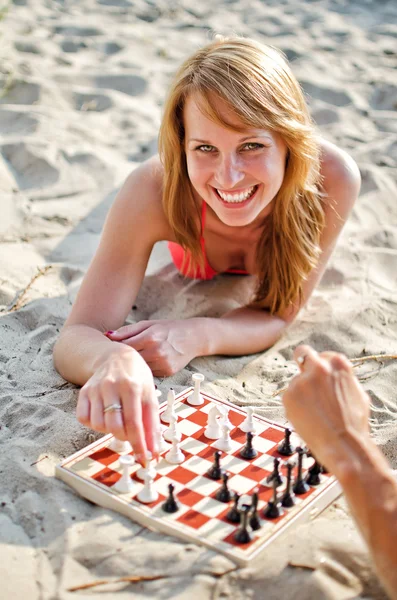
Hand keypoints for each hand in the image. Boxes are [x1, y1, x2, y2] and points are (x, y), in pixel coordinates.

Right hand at [76, 348, 160, 463]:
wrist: (116, 357)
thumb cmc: (136, 377)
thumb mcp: (149, 394)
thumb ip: (152, 423)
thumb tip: (153, 450)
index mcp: (131, 386)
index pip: (134, 423)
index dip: (139, 444)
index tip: (143, 459)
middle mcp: (111, 387)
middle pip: (114, 426)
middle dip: (124, 437)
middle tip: (130, 433)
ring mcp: (95, 389)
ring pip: (98, 425)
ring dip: (109, 430)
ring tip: (118, 419)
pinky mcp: (83, 392)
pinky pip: (84, 419)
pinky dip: (94, 424)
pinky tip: (104, 416)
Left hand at [105, 319, 202, 375]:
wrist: (193, 337)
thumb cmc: (169, 329)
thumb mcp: (148, 324)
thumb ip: (127, 331)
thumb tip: (108, 335)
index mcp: (150, 337)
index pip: (124, 346)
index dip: (115, 347)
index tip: (109, 347)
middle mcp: (157, 352)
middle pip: (130, 359)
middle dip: (122, 358)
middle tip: (116, 356)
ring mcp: (163, 364)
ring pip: (138, 369)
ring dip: (133, 365)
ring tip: (131, 359)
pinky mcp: (167, 373)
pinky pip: (148, 373)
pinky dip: (144, 369)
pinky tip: (145, 364)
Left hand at [282, 344, 369, 469]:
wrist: (342, 444)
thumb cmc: (353, 422)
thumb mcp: (356, 392)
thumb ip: (341, 378)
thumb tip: (332, 375)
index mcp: (337, 363)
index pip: (323, 356)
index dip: (322, 367)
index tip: (320, 376)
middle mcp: (318, 368)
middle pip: (303, 353)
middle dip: (303, 361)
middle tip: (304, 374)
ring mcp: (301, 381)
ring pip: (297, 382)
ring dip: (302, 393)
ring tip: (316, 414)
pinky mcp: (288, 395)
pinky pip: (291, 397)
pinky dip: (296, 406)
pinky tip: (308, 418)